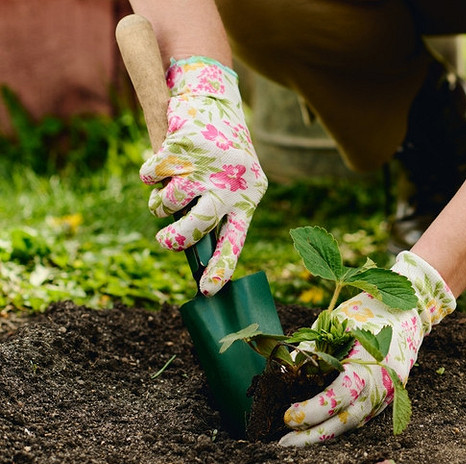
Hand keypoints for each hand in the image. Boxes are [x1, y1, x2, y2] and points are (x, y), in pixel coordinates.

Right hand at [140, 57, 266, 295]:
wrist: (215, 102)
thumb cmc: (222, 154)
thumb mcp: (231, 183)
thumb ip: (215, 212)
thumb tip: (188, 249)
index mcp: (247, 199)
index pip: (235, 240)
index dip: (220, 267)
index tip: (206, 291)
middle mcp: (230, 184)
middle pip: (197, 226)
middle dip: (175, 239)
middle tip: (165, 241)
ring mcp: (206, 165)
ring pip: (170, 202)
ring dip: (160, 203)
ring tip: (167, 193)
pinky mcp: (183, 146)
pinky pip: (153, 175)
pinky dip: (150, 174)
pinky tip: (161, 164)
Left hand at [279, 251, 455, 445]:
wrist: (406, 315)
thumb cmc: (366, 316)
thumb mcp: (336, 327)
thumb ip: (313, 353)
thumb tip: (284, 376)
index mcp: (368, 364)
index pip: (338, 396)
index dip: (312, 409)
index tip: (288, 416)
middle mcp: (380, 385)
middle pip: (345, 421)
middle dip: (312, 435)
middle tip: (283, 442)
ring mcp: (385, 395)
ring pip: (351, 425)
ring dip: (322, 436)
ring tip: (294, 442)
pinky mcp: (384, 400)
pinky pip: (358, 418)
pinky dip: (336, 426)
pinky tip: (315, 430)